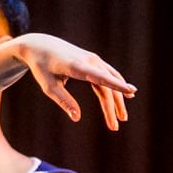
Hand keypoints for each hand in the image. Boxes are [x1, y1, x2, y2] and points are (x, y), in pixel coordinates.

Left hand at [11, 34, 135, 129]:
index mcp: (77, 66)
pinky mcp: (93, 61)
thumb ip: (63, 101)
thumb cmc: (42, 67)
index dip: (116, 85)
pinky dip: (116, 86)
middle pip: (106, 86)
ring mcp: (93, 59)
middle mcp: (89, 60)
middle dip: (112, 107)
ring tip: (122, 118)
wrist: (41, 45)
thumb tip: (77, 118)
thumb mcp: (48, 86)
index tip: (131, 91)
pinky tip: (125, 96)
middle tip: (115, 128)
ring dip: (117, 99)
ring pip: (110, 81)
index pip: (100, 77)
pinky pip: (108, 75)